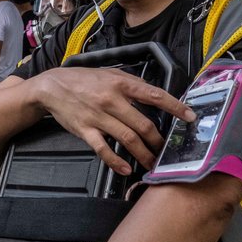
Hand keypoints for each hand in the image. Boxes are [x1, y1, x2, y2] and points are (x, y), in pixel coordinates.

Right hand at [33, 67, 195, 175]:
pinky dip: (116, 161)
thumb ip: (130, 82)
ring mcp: (98, 117)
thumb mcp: (108, 72)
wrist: (51, 87)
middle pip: (143, 124)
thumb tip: (152, 93)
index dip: (175, 106)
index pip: (153, 95)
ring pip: (127, 139)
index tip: (190, 117)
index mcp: (120, 84)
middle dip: (158, 140)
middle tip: (167, 150)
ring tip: (152, 162)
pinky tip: (127, 168)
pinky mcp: (85, 131)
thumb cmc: (82, 79)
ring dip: (143, 154)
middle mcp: (111, 100)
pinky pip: (103, 149)